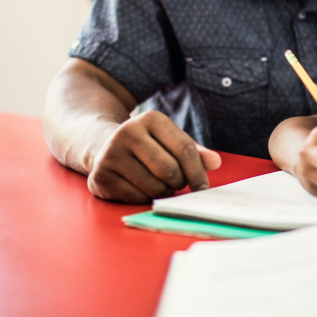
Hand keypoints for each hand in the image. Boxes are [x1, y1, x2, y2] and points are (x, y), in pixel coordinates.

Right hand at [87, 111, 221, 203]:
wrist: (102, 144)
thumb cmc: (148, 145)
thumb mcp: (170, 140)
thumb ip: (194, 151)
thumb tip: (215, 162)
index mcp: (151, 119)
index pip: (185, 149)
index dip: (198, 172)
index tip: (204, 188)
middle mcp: (128, 132)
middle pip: (170, 170)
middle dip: (180, 183)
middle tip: (178, 183)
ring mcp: (111, 154)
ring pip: (154, 187)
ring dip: (164, 192)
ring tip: (160, 184)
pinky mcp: (100, 175)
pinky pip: (136, 198)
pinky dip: (145, 198)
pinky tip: (142, 188)